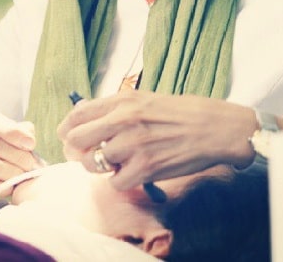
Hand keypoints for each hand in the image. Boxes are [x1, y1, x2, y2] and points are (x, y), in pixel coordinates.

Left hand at [57, 89, 256, 190]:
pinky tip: (134, 172)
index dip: (66, 128)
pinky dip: (122, 181)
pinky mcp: (145, 168)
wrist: (215, 128)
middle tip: (85, 156)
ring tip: (116, 164)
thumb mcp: (145, 100)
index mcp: (122, 101)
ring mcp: (133, 145)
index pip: (77, 114)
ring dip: (100, 168)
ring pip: (93, 164)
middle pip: (76, 140)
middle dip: (75, 151)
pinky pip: (116, 183)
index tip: (68, 137)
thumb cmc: (181, 113)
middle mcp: (123, 120)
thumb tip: (84, 117)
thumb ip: (115, 109)